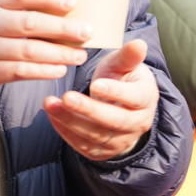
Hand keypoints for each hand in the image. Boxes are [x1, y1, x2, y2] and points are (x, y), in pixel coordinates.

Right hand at [0, 0, 91, 104]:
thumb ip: (11, 11)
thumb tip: (56, 12)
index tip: (73, 2)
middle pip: (31, 23)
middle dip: (64, 28)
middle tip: (86, 32)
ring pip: (30, 50)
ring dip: (59, 53)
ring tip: (79, 55)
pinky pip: (21, 71)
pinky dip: (43, 71)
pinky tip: (58, 70)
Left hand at [44, 39, 159, 160]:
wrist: (120, 107)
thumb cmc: (121, 79)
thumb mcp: (124, 65)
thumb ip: (128, 56)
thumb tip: (139, 43)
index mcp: (146, 99)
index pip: (134, 98)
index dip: (115, 93)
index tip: (95, 84)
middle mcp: (138, 123)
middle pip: (114, 120)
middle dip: (88, 110)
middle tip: (66, 97)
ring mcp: (121, 140)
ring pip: (96, 135)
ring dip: (70, 120)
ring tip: (49, 104)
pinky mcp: (103, 152)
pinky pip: (83, 145)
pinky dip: (66, 131)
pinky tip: (52, 115)